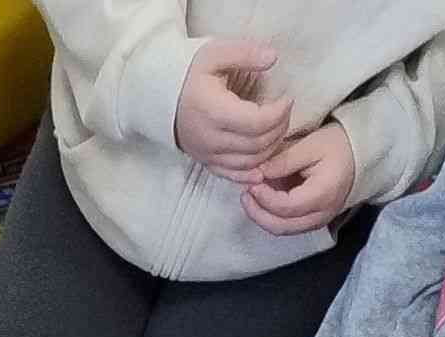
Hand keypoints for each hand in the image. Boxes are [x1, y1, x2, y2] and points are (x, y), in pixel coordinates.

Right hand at [175, 40, 290, 182]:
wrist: (157, 98)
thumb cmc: (188, 75)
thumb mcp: (214, 53)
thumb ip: (244, 53)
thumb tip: (272, 58)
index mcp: (215, 112)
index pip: (258, 122)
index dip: (280, 113)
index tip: (287, 98)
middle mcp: (211, 139)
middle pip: (257, 144)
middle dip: (279, 128)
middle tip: (284, 111)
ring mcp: (208, 154)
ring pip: (249, 162)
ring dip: (270, 148)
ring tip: (276, 128)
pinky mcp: (206, 162)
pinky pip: (233, 175)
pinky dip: (252, 172)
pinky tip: (263, 165)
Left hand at [243, 122, 356, 235]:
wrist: (361, 153)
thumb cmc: (338, 145)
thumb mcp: (311, 145)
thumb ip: (283, 161)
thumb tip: (257, 173)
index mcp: (322, 195)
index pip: (284, 207)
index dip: (263, 197)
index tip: (251, 181)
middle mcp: (321, 215)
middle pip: (280, 226)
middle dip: (257, 212)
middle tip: (245, 192)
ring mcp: (318, 221)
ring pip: (281, 230)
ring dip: (262, 216)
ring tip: (251, 195)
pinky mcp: (313, 221)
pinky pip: (287, 226)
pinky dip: (271, 216)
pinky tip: (263, 199)